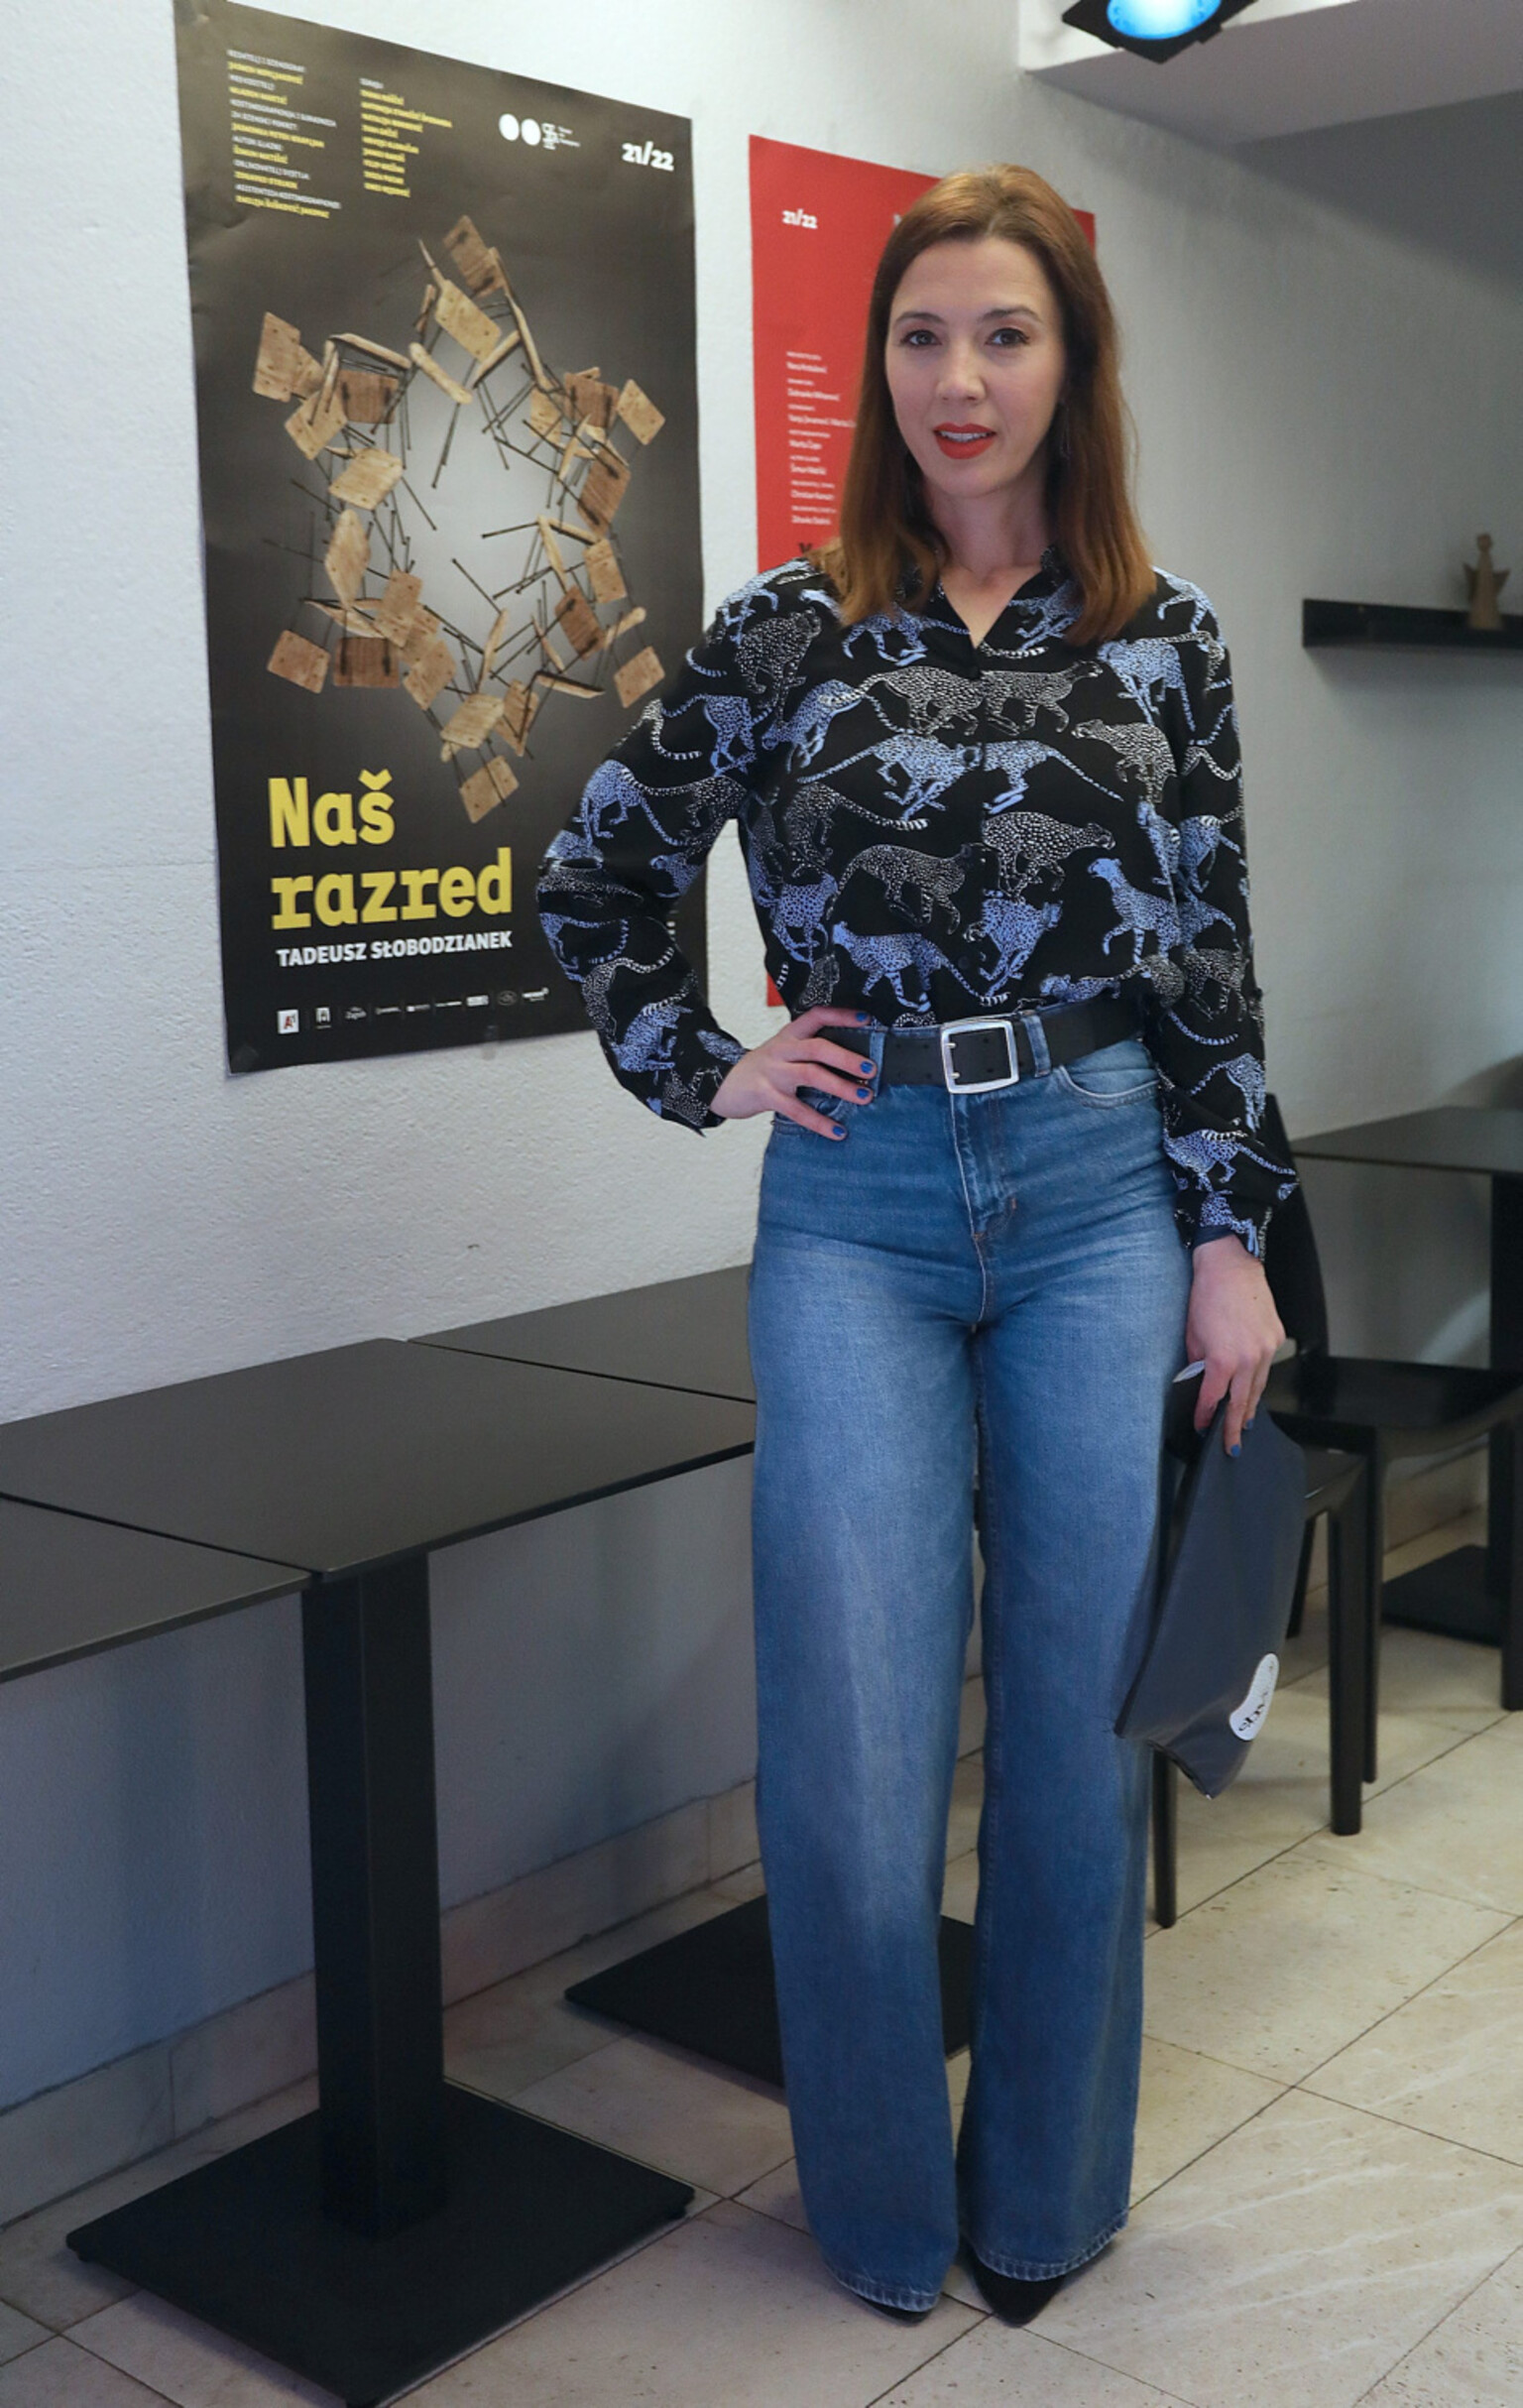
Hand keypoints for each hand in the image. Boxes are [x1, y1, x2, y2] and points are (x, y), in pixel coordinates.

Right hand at [712, 1007, 875, 1137]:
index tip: (866, 1019)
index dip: (841, 1016)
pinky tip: (838, 1131)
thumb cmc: (761, 1069)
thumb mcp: (782, 1052)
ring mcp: (773, 1072)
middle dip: (847, 1058)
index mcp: (789, 1035)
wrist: (720, 1084)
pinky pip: (797, 1110)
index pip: (817, 1016)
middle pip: (818, 1048)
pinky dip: (820, 1122)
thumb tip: (852, 1062)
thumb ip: (808, 1052)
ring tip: (864, 1096)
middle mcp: (782, 1050)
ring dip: (841, 1086)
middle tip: (871, 1069)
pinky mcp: (766, 1095)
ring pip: (811, 1075)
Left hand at [1185, 1235, 1284, 1453]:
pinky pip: (1266, 1366)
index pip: (1213, 1399)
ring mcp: (1266, 1349)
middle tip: (1232, 1448)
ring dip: (1249, 1407)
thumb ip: (1198, 1364)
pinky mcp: (1275, 1337)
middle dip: (1234, 1427)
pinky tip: (1252, 1388)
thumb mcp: (1192, 1335)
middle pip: (1242, 1402)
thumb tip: (1201, 1382)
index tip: (1202, 1428)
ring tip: (1243, 1424)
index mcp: (1222, 1360)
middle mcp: (1248, 1358)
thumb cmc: (1206, 1297)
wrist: (1230, 1267)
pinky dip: (1258, 1378)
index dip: (1206, 1416)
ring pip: (1258, 1387)